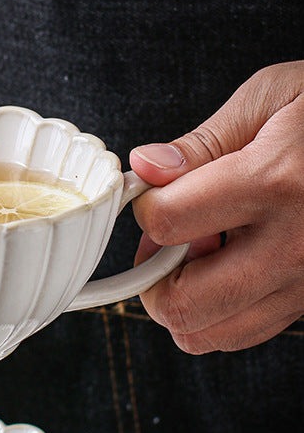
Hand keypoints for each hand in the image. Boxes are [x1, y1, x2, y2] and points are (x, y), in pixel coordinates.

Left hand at [129, 60, 303, 353]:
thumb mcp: (272, 98)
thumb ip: (201, 143)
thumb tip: (143, 169)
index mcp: (276, 181)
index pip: (167, 223)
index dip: (144, 208)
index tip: (154, 195)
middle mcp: (296, 245)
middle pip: (181, 304)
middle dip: (152, 275)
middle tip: (165, 242)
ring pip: (208, 334)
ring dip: (182, 301)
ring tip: (201, 257)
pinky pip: (244, 331)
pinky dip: (218, 312)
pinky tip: (232, 269)